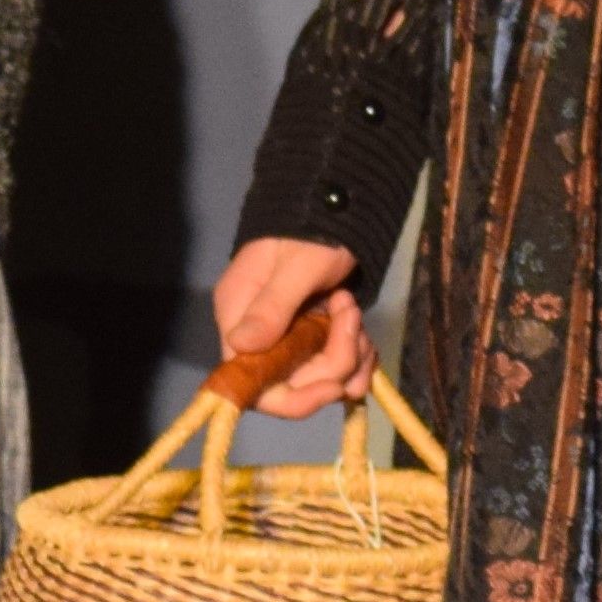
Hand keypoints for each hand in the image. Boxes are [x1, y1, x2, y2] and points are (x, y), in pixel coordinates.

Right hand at [211, 237, 368, 418]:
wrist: (335, 203)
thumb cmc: (310, 227)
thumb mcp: (296, 266)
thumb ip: (272, 306)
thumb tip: (240, 346)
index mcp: (239, 319)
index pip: (252, 384)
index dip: (295, 398)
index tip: (333, 383)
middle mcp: (258, 336)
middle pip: (293, 385)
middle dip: (334, 365)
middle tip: (352, 319)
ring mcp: (288, 337)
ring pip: (320, 379)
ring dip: (350, 358)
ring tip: (356, 314)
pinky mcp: (313, 335)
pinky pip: (336, 367)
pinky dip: (356, 355)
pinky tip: (362, 328)